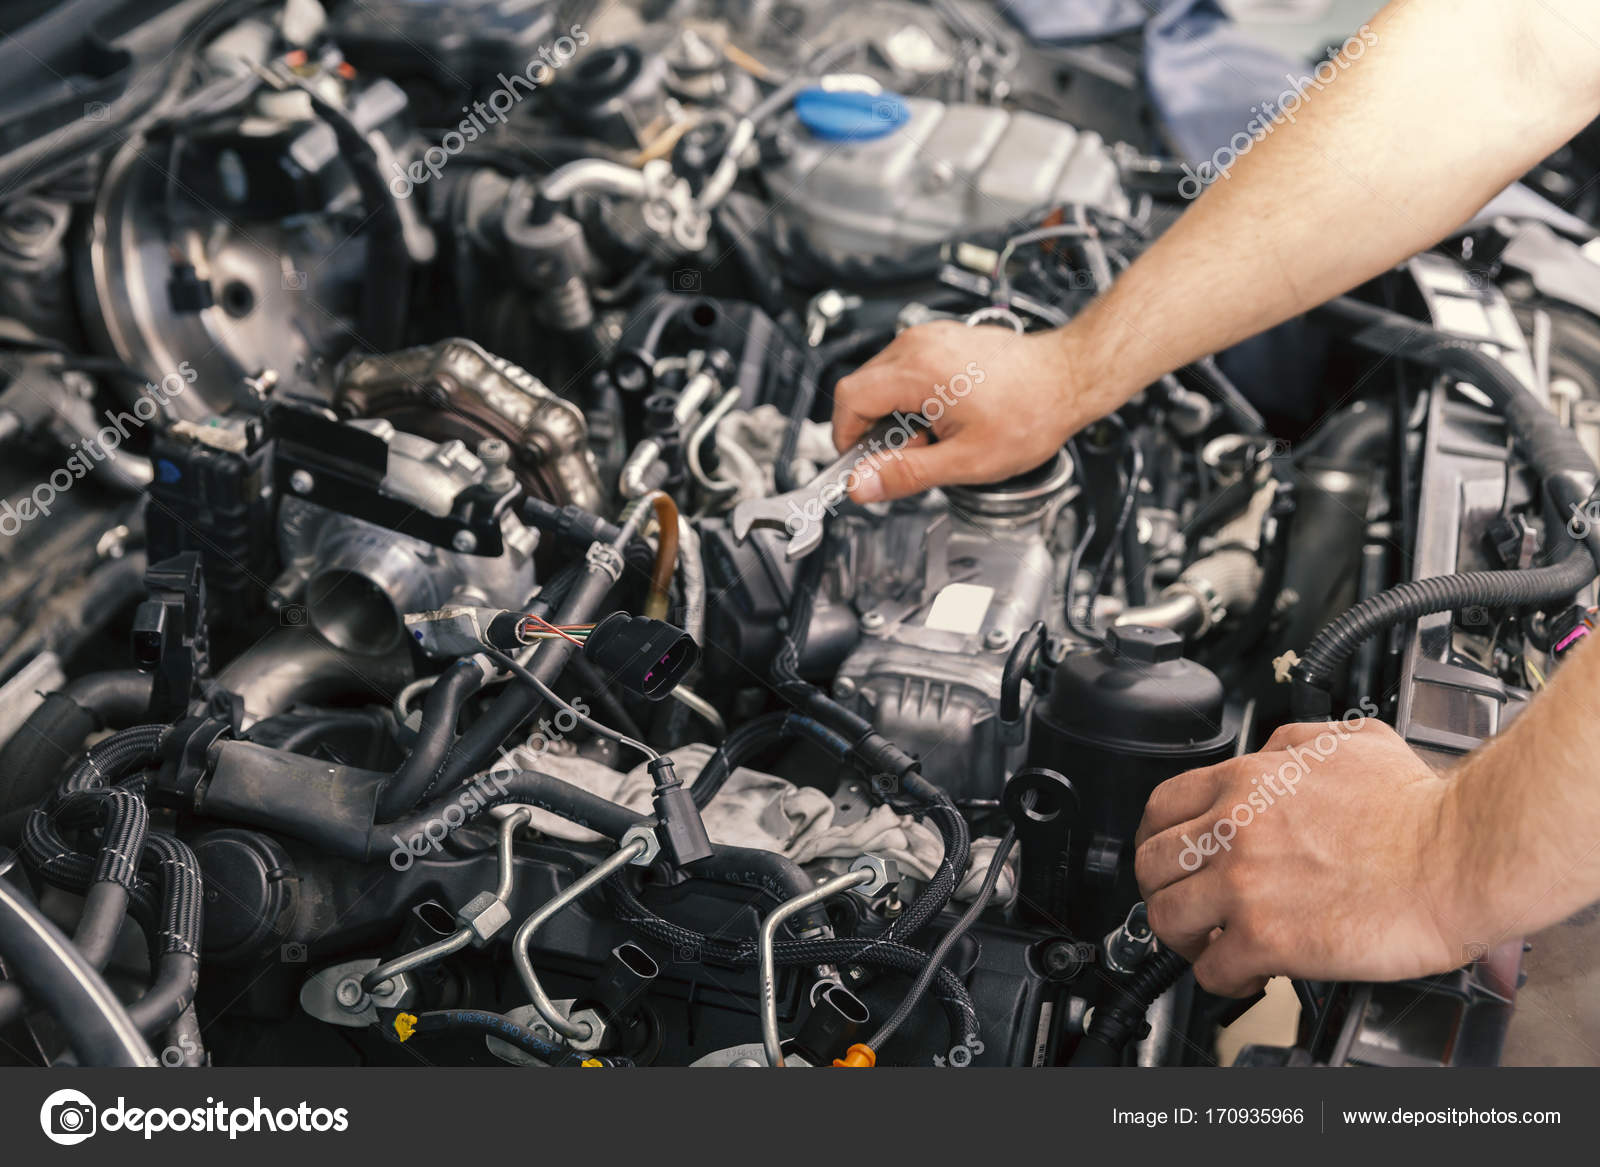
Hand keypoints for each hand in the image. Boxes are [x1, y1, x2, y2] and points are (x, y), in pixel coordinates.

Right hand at [830, 321, 1102, 501]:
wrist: (1069, 378)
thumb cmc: (1030, 412)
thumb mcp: (965, 460)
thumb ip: (906, 474)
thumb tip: (862, 485)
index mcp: (917, 371)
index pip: (848, 400)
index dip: (846, 438)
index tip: (862, 463)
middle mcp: (918, 345)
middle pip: (862, 388)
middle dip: (875, 429)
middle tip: (912, 453)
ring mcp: (931, 338)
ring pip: (882, 379)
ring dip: (894, 414)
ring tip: (934, 435)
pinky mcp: (943, 340)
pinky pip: (905, 369)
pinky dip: (911, 397)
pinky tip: (944, 416)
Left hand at [1133, 718, 1477, 995]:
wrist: (1461, 854)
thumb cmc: (1420, 806)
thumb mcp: (1346, 741)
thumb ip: (1291, 744)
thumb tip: (1270, 753)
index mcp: (1246, 781)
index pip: (1161, 807)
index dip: (1158, 837)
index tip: (1170, 856)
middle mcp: (1234, 829)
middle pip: (1151, 864)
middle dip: (1160, 888)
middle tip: (1184, 902)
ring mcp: (1244, 885)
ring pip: (1166, 918)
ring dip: (1183, 937)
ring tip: (1208, 942)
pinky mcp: (1267, 938)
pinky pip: (1211, 968)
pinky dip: (1220, 978)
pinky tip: (1246, 974)